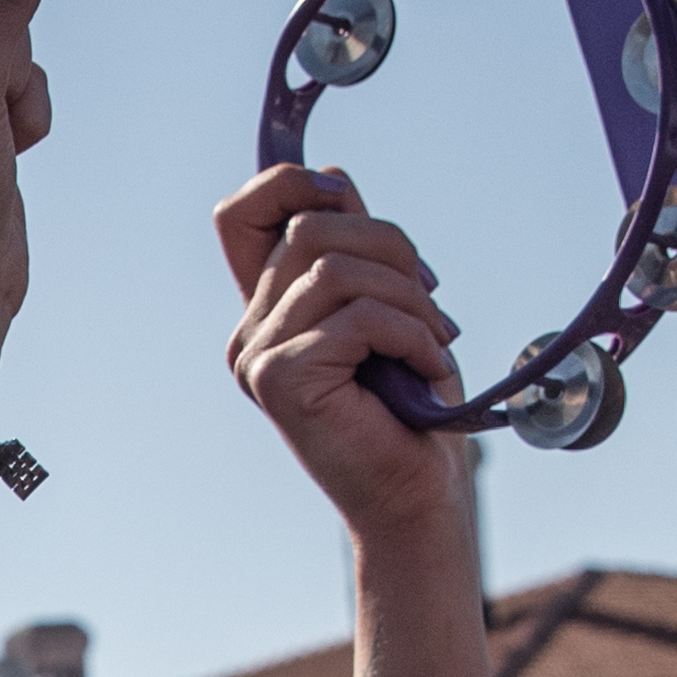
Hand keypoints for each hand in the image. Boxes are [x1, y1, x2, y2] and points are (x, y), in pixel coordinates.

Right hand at [217, 166, 470, 567]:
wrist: (417, 497)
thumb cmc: (410, 408)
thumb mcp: (386, 306)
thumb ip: (355, 249)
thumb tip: (335, 180)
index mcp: (268, 310)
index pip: (242, 215)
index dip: (288, 183)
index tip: (345, 199)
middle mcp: (249, 332)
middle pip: (309, 228)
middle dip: (390, 246)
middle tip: (431, 299)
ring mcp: (257, 357)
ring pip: (335, 268)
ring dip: (408, 298)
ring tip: (434, 342)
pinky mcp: (279, 380)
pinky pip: (356, 316)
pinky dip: (410, 334)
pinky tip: (427, 368)